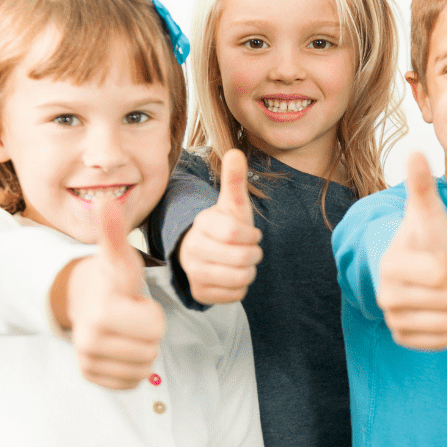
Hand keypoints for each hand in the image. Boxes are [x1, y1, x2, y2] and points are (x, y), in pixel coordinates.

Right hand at [64, 195, 166, 388]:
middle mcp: (90, 340)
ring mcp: (88, 361)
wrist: (81, 300)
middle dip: (148, 332)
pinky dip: (131, 367)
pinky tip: (120, 345)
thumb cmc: (110, 277)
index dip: (151, 312)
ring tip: (126, 329)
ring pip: (143, 368)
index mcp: (102, 312)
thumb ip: (115, 232)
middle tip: (131, 315)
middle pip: (151, 350)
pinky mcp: (90, 376)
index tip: (135, 300)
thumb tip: (107, 201)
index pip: (155, 327)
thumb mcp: (118, 256)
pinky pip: (130, 382)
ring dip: (141, 349)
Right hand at [176, 148, 261, 303]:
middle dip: (254, 254)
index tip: (251, 233)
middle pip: (241, 258)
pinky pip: (236, 295)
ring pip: (240, 278)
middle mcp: (192, 249)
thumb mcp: (232, 204)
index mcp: (202, 224)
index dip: (251, 235)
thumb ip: (234, 180)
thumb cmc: (224, 226)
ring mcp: (194, 273)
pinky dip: (241, 287)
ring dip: (249, 270)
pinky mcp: (199, 293)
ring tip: (242, 262)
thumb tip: (235, 152)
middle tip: (250, 249)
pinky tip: (232, 276)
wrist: (206, 253)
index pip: (234, 233)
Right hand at [377, 151, 446, 350]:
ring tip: (437, 290)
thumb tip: (416, 150)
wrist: (412, 266)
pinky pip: (443, 341)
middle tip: (439, 274)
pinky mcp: (403, 338)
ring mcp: (394, 319)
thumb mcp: (427, 211)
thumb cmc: (424, 236)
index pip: (443, 274)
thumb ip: (421, 184)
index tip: (435, 254)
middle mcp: (386, 295)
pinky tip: (435, 310)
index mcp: (392, 264)